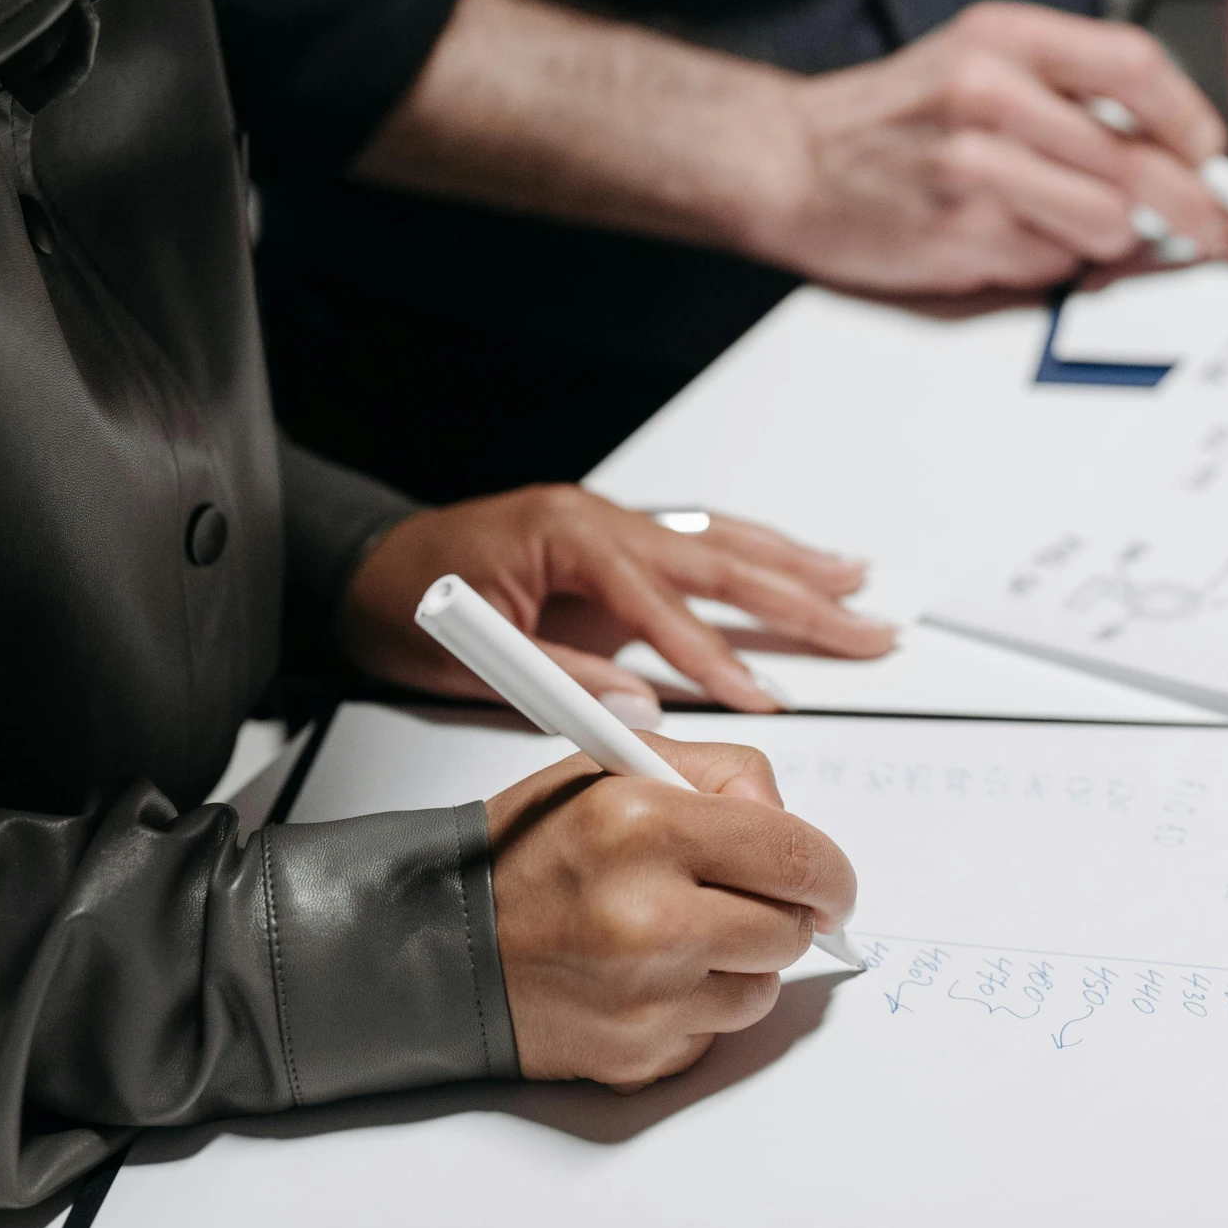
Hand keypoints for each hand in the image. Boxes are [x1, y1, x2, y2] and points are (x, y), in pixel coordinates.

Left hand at [338, 485, 893, 716]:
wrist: (362, 562)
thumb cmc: (402, 605)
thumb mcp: (467, 658)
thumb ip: (559, 679)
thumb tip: (640, 709)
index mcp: (566, 538)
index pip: (659, 605)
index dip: (714, 658)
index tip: (763, 701)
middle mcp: (601, 518)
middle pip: (718, 561)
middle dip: (798, 600)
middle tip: (865, 632)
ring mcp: (614, 521)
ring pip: (723, 542)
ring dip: (795, 567)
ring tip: (858, 588)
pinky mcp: (616, 537)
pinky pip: (702, 540)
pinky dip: (756, 554)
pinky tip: (800, 565)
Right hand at [486, 735, 855, 1087]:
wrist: (443, 949)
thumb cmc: (527, 854)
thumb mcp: (612, 770)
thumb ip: (720, 777)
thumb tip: (793, 821)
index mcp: (645, 827)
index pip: (796, 854)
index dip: (830, 871)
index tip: (830, 880)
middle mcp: (649, 917)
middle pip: (790, 929)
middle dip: (779, 912)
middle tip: (740, 900)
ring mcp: (646, 997)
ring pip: (762, 988)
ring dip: (738, 962)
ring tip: (674, 935)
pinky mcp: (640, 1054)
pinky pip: (716, 1032)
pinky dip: (696, 1006)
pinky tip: (645, 978)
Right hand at [755, 2, 1227, 294]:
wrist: (788, 162)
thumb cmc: (890, 121)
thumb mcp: (977, 62)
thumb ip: (1066, 92)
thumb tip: (1168, 146)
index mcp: (1003, 39)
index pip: (1135, 66)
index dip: (1189, 119)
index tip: (1207, 151)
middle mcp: (989, 94)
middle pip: (1136, 159)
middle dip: (1189, 207)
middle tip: (1208, 227)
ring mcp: (973, 169)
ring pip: (1105, 222)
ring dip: (1110, 240)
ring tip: (1073, 227)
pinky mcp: (960, 235)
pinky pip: (1051, 264)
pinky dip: (1050, 264)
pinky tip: (1010, 241)